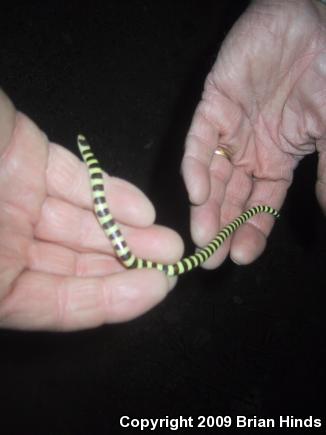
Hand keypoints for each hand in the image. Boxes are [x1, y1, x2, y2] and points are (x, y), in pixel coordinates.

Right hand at [0, 90, 182, 330]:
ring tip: (168, 241)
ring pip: (84, 224)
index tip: (153, 293)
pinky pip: (76, 181)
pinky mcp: (29, 158)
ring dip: (129, 234)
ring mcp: (18, 199)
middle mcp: (5, 244)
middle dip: (126, 267)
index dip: (107, 303)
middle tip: (171, 266)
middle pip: (77, 264)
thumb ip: (6, 291)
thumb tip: (38, 306)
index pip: (57, 303)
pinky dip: (110, 194)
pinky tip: (142, 209)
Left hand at [182, 0, 325, 268]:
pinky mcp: (214, 105)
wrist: (314, 23)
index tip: (241, 257)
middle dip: (221, 228)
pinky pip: (200, 141)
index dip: (251, 232)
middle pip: (231, 199)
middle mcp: (251, 151)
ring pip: (212, 177)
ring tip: (201, 237)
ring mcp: (231, 130)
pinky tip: (198, 192)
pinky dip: (197, 166)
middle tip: (210, 258)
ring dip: (206, 207)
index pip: (260, 207)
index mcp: (278, 160)